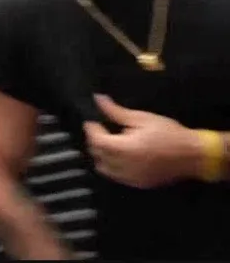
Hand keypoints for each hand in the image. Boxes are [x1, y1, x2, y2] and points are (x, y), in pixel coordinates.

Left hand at [83, 94, 201, 188]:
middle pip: (97, 155)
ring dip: (101, 156)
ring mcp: (131, 178)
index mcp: (124, 148)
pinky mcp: (138, 184)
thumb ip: (116, 112)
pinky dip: (112, 167)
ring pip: (104, 168)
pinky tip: (120, 156)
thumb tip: (98, 99)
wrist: (194, 155)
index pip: (96, 142)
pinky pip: (116, 177)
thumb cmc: (169, 133)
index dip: (91, 131)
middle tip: (101, 130)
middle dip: (95, 142)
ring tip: (110, 143)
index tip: (92, 122)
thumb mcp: (142, 118)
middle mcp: (124, 166)